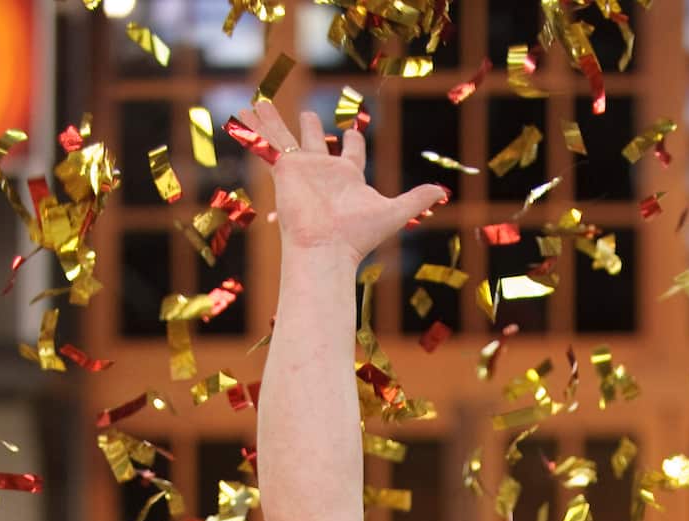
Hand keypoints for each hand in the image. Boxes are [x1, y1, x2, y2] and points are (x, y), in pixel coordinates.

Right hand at [242, 101, 446, 262]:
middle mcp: (322, 171)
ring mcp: (301, 170)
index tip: (354, 130)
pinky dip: (255, 126)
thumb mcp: (394, 212)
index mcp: (348, 177)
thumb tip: (445, 191)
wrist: (326, 250)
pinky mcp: (283, 170)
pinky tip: (244, 111)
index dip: (354, 139)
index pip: (351, 151)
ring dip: (272, 120)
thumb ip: (416, 199)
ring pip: (285, 136)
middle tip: (309, 115)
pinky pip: (267, 142)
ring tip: (259, 102)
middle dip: (312, 127)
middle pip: (316, 140)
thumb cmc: (358, 235)